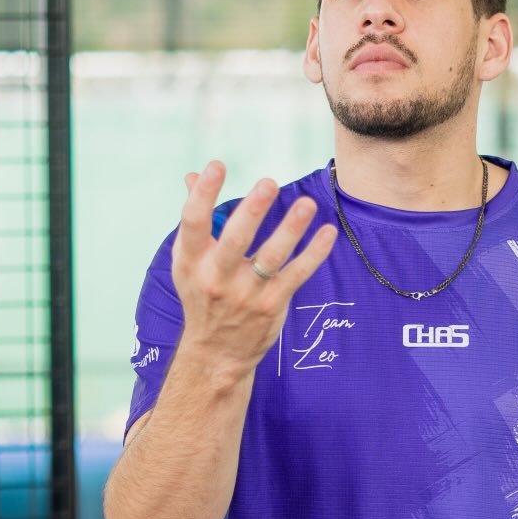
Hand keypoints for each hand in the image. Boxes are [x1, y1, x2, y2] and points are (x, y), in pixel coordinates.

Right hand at [171, 161, 336, 378]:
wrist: (216, 352)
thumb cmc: (203, 295)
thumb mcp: (189, 261)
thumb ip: (195, 217)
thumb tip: (193, 176)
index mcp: (192, 261)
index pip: (193, 222)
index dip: (204, 193)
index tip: (217, 166)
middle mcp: (217, 277)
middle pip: (235, 239)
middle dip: (252, 211)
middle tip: (268, 183)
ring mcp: (246, 293)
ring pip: (271, 256)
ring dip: (291, 229)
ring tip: (306, 203)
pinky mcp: (273, 304)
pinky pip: (297, 274)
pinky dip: (314, 253)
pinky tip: (328, 231)